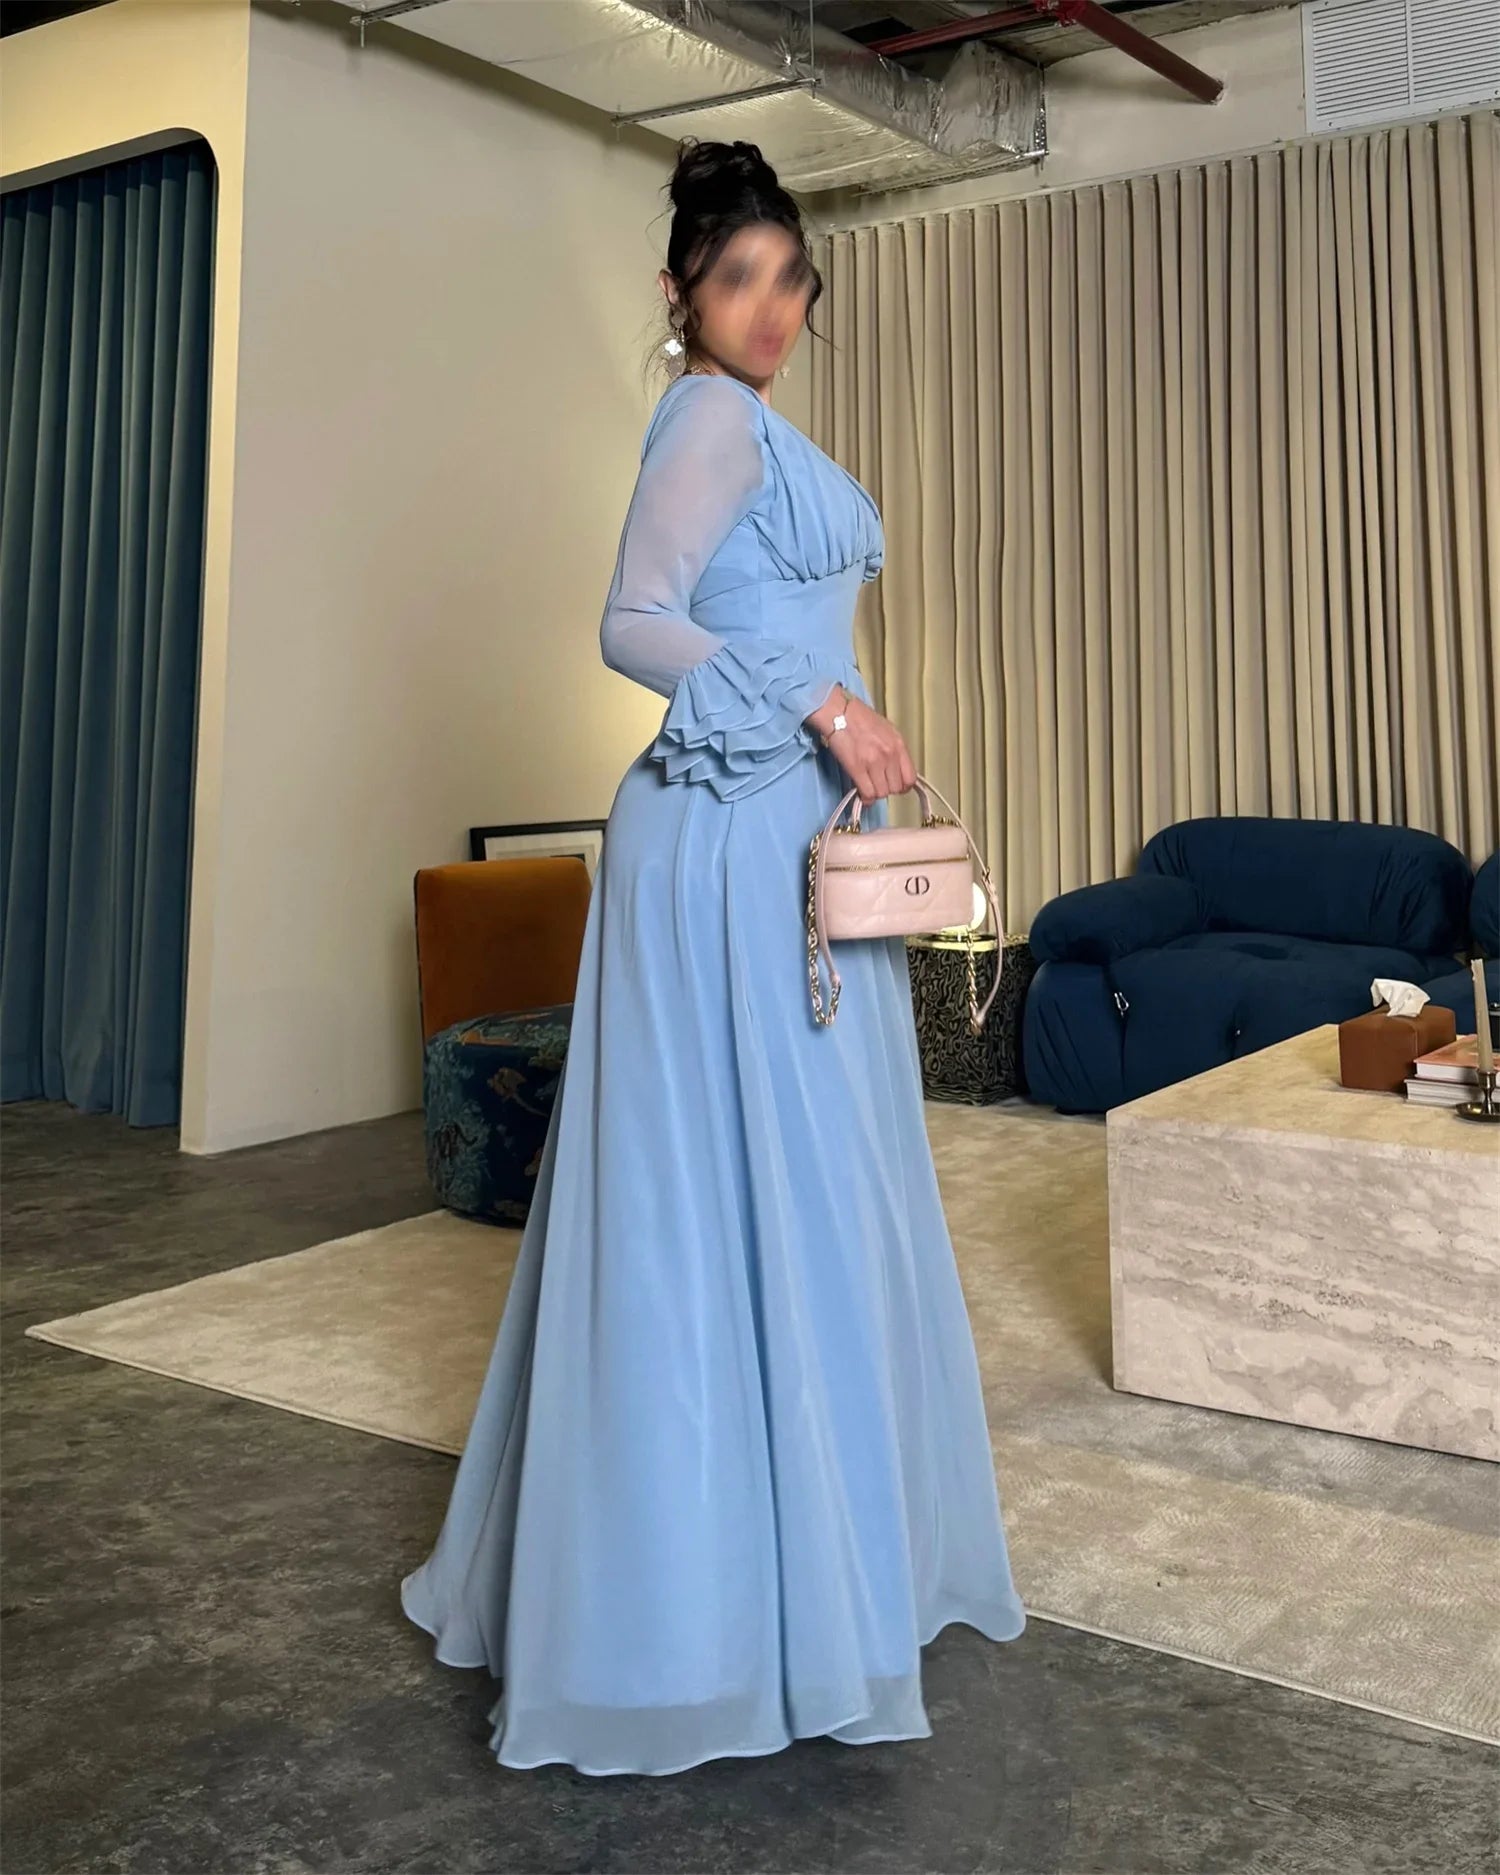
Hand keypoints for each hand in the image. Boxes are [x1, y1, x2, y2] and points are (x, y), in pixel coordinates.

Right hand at [805, 686, 916, 804]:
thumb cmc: (859, 718)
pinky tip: (861, 792)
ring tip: (868, 786)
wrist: (839, 712)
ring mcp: (874, 762)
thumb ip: (894, 750)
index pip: (910, 778)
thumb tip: (896, 770)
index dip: (903, 786)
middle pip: (896, 788)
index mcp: (898, 744)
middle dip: (887, 789)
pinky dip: (865, 797)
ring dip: (875, 793)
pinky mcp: (857, 768)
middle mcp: (889, 754)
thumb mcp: (887, 730)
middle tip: (878, 784)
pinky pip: (867, 793)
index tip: (895, 786)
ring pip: (882, 793)